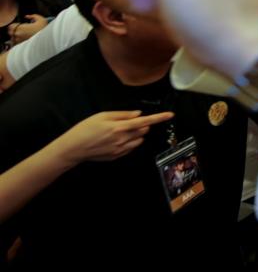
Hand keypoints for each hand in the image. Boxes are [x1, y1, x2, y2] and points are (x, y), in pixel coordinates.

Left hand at [8, 14, 46, 44]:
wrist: (48, 39)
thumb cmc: (44, 29)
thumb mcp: (40, 18)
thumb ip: (33, 16)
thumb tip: (27, 16)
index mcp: (21, 28)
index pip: (10, 26)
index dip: (14, 25)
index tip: (19, 25)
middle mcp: (19, 34)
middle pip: (10, 32)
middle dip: (13, 31)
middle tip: (20, 30)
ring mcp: (20, 41)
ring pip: (13, 39)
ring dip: (15, 37)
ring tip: (22, 36)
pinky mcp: (23, 46)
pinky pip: (17, 44)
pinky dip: (18, 42)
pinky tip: (24, 41)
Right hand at [50, 110, 174, 165]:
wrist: (74, 148)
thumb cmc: (85, 129)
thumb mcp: (102, 116)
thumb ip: (122, 115)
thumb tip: (138, 114)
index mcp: (120, 127)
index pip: (145, 121)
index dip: (159, 118)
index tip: (170, 115)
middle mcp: (123, 140)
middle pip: (143, 130)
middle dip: (142, 124)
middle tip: (127, 121)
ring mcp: (121, 150)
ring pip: (139, 140)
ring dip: (136, 134)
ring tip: (119, 131)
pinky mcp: (117, 156)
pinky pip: (131, 148)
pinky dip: (129, 142)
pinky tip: (116, 140)